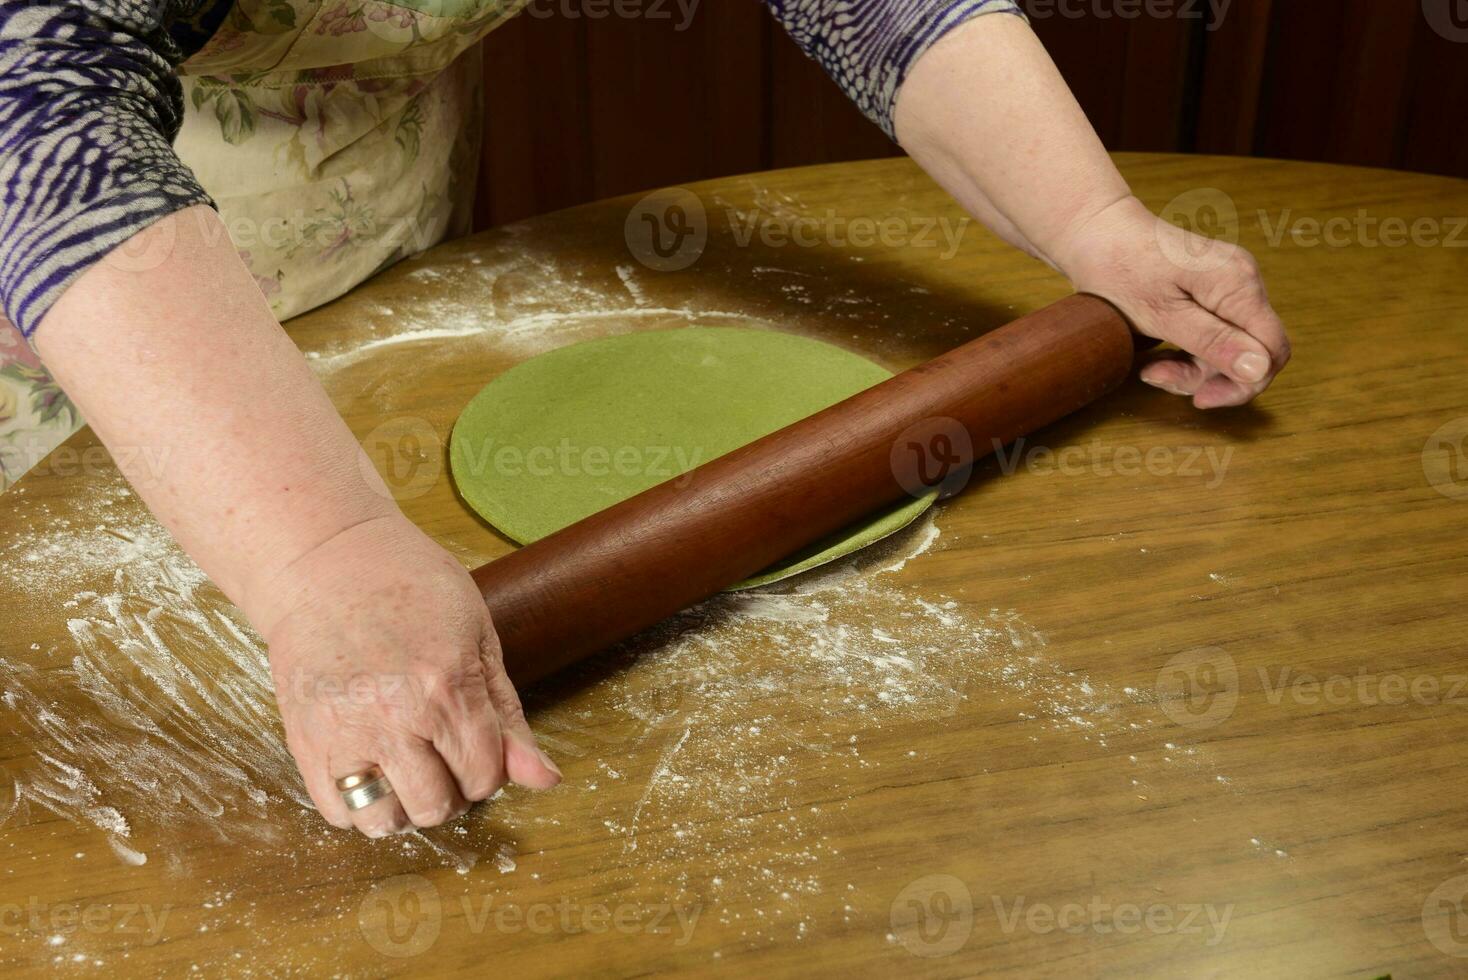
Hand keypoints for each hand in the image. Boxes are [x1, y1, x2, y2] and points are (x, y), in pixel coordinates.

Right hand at [255, 515, 560, 835]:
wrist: (324, 559)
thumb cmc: (409, 585)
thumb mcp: (478, 636)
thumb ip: (507, 715)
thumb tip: (546, 779)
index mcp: (447, 688)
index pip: (485, 775)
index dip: (488, 767)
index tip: (475, 744)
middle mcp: (395, 718)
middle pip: (438, 807)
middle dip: (450, 790)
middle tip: (439, 754)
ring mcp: (344, 732)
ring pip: (385, 821)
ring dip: (402, 806)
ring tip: (403, 767)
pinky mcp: (304, 740)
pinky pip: (336, 810)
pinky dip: (356, 803)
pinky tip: (368, 767)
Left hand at [1055, 195, 1290, 408]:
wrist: (1097, 232)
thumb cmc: (1121, 268)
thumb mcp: (1161, 316)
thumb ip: (1213, 342)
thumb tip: (1259, 370)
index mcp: (1237, 284)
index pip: (1272, 348)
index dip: (1245, 382)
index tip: (1202, 398)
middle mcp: (1243, 281)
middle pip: (1251, 351)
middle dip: (1209, 377)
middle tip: (1161, 379)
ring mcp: (1230, 284)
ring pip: (1231, 348)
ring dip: (1193, 369)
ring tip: (1152, 370)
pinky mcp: (1214, 290)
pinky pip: (1216, 334)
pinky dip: (1189, 353)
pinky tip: (1157, 358)